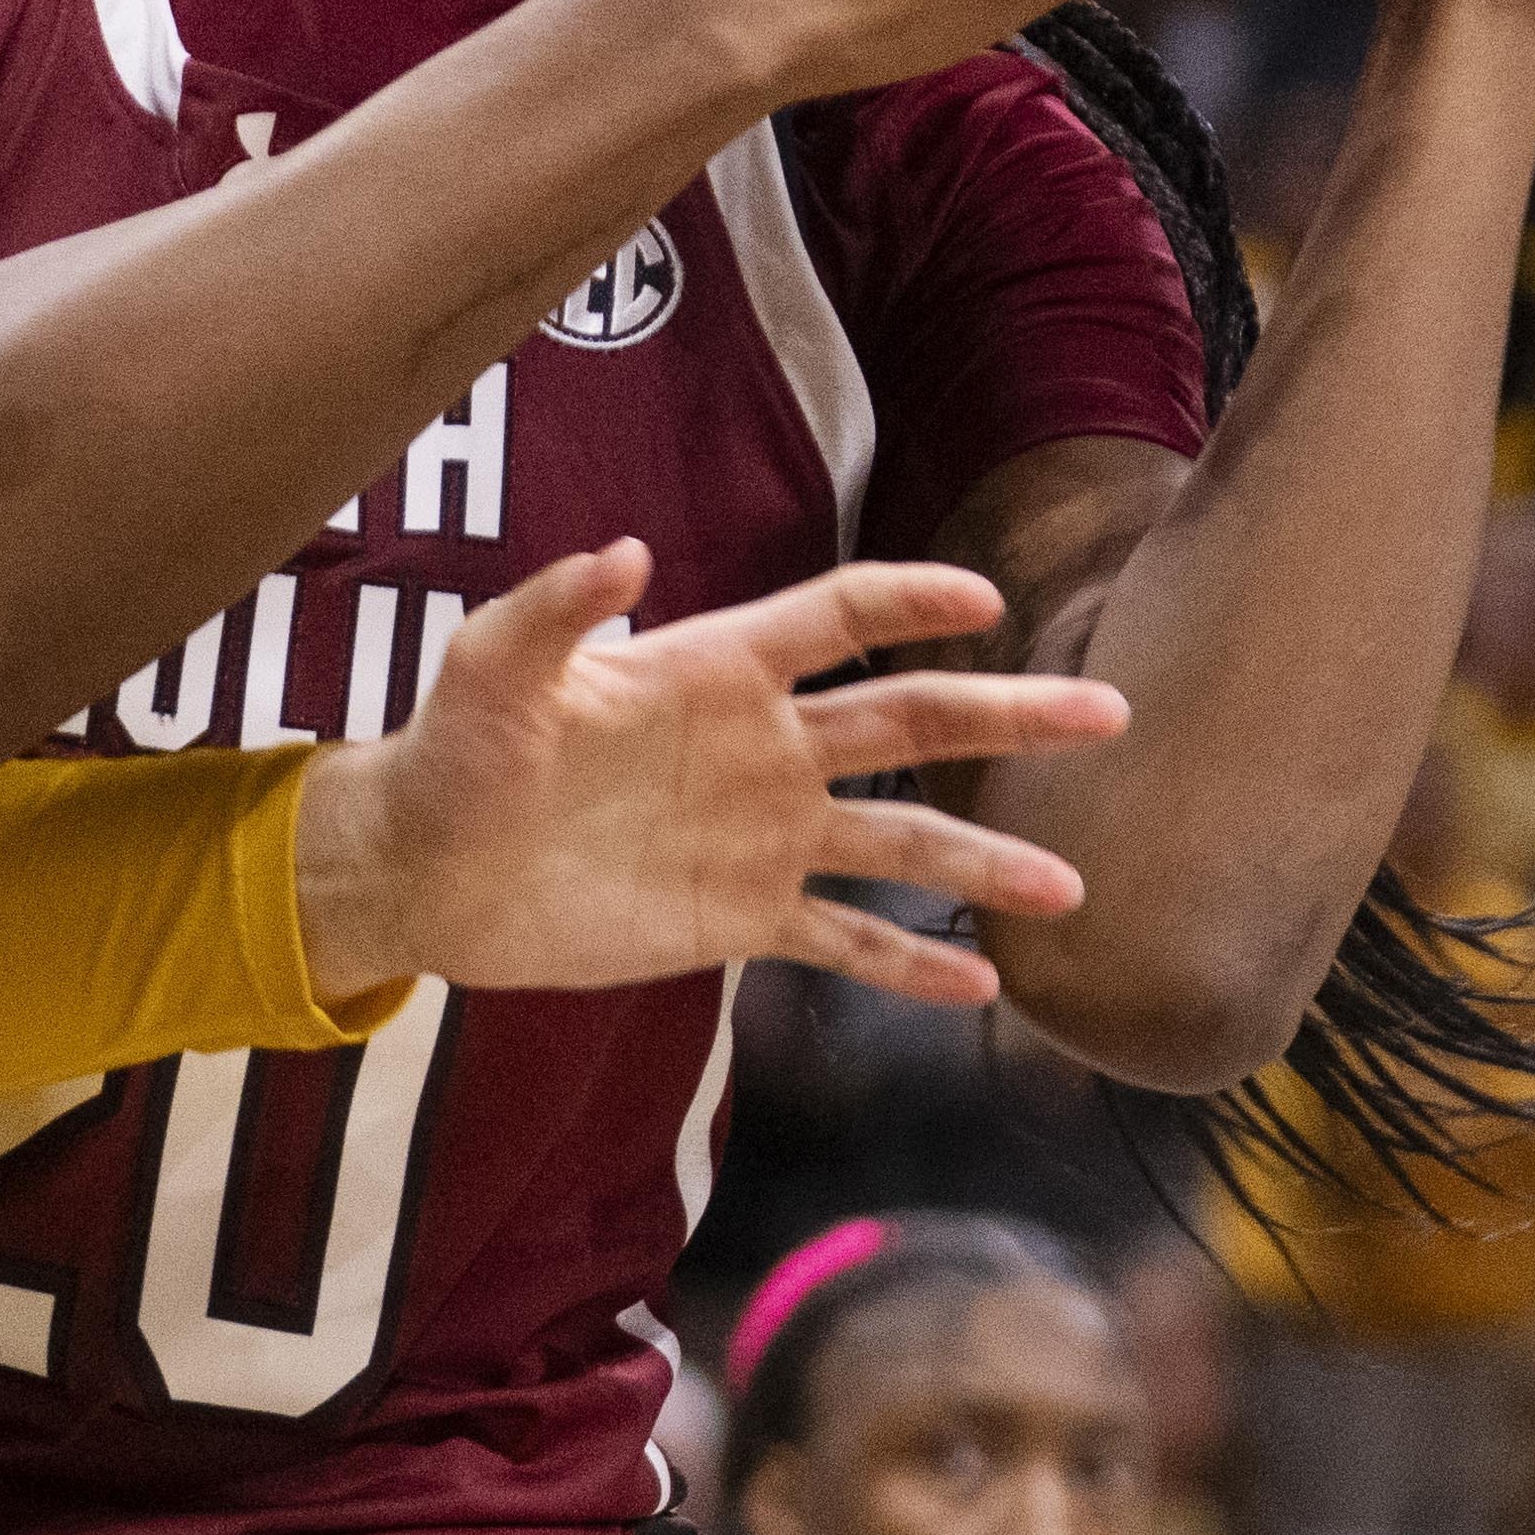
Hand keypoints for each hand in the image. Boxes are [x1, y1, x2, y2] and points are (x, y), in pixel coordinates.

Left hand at [300, 548, 1117, 1012]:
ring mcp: (762, 837)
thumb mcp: (490, 670)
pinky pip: (845, 940)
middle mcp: (763, 748)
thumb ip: (553, 610)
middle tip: (1108, 711)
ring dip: (985, 859)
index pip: (837, 618)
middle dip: (1009, 715)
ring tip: (1071, 887)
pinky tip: (983, 984)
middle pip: (909, 722)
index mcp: (716, 670)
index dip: (909, 602)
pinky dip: (913, 962)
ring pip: (900, 843)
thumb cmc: (451, 752)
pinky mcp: (741, 919)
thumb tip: (622, 551)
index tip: (987, 601)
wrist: (425, 871)